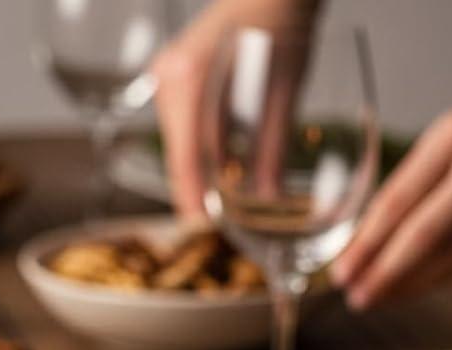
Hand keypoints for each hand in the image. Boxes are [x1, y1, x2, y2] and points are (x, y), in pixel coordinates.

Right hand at [152, 0, 316, 218]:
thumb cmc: (283, 21)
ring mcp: (167, 76)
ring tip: (227, 189)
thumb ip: (273, 149)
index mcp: (190, 80)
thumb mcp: (284, 91)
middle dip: (198, 186)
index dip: (191, 197)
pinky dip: (202, 145)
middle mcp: (169, 78)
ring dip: (201, 165)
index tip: (200, 226)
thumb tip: (269, 198)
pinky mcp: (174, 76)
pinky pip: (184, 124)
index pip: (184, 157)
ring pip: (180, 141)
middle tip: (219, 218)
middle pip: (178, 152)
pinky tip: (224, 156)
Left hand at [333, 63, 451, 308]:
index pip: (399, 200)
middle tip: (355, 296)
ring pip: (450, 256)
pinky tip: (416, 289)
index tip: (341, 270)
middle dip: (383, 273)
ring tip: (378, 298)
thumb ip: (421, 172)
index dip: (366, 243)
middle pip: (423, 236)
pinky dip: (442, 279)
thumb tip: (373, 230)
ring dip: (409, 284)